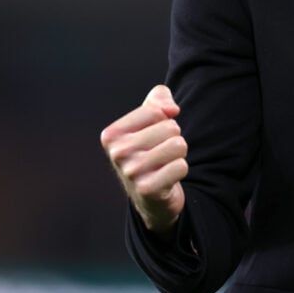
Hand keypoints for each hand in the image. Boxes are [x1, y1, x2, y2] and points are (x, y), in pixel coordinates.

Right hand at [100, 84, 188, 234]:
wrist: (149, 194)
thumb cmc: (149, 149)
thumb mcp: (149, 118)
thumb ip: (159, 98)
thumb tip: (171, 109)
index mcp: (112, 134)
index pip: (156, 111)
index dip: (164, 120)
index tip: (154, 134)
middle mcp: (117, 153)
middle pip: (171, 128)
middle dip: (173, 138)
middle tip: (160, 152)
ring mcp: (131, 173)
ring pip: (179, 145)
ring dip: (179, 154)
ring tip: (165, 163)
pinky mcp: (147, 189)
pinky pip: (181, 166)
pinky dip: (180, 170)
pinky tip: (167, 177)